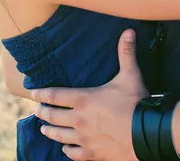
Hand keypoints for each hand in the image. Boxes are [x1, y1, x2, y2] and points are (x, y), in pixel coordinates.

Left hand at [32, 29, 147, 160]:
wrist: (146, 134)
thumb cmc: (136, 103)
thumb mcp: (130, 75)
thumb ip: (126, 53)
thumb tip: (128, 31)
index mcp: (84, 99)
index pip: (55, 95)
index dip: (41, 94)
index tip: (33, 93)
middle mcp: (79, 119)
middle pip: (53, 116)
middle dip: (42, 112)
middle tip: (36, 110)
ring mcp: (84, 138)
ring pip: (60, 136)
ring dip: (50, 131)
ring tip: (44, 129)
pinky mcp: (93, 154)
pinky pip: (74, 154)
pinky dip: (67, 151)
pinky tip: (65, 149)